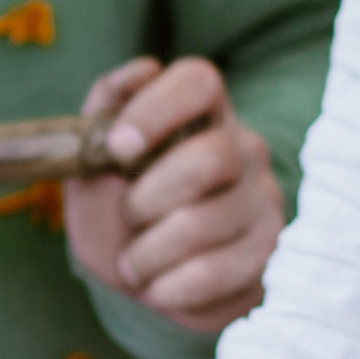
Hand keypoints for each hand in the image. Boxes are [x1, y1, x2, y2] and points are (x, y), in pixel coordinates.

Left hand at [69, 56, 282, 333]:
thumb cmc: (116, 212)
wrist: (139, 281)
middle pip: (210, 158)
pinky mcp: (267, 253)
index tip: (118, 149)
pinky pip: (213, 272)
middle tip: (127, 218)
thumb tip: (141, 71)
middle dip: (147, 199)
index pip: (198, 82)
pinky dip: (169, 287)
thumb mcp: (92, 166)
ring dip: (147, 255)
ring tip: (133, 264)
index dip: (156, 110)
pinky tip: (160, 286)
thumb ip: (103, 116)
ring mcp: (262, 200)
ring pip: (203, 224)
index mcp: (200, 114)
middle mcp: (243, 148)